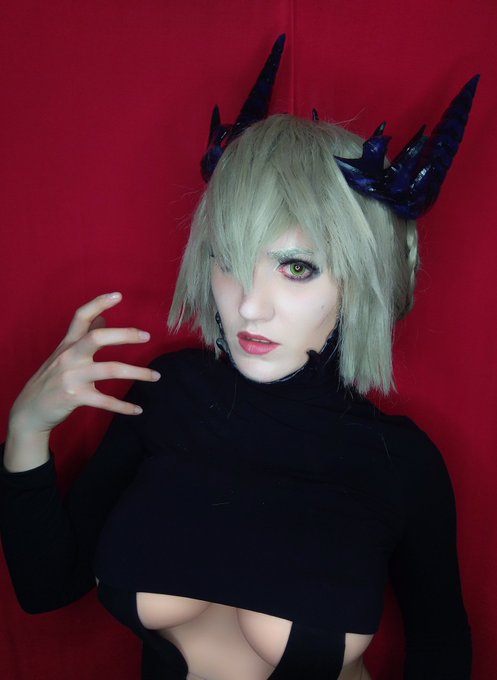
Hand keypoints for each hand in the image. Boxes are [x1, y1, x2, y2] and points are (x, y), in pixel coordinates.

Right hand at [9, 292, 160, 436]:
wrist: (30, 410)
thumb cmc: (52, 379)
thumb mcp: (64, 355)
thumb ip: (84, 337)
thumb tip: (104, 319)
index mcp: (68, 344)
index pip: (81, 316)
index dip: (99, 303)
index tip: (118, 295)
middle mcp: (70, 356)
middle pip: (97, 337)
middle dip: (125, 335)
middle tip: (147, 336)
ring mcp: (72, 377)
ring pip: (110, 370)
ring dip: (137, 372)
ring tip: (156, 376)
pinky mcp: (75, 397)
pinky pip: (105, 401)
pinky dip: (124, 406)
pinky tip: (137, 409)